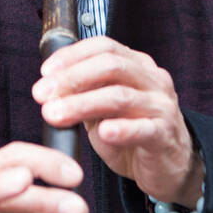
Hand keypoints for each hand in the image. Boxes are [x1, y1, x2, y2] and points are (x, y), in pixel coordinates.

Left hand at [32, 37, 203, 206]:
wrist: (170, 166)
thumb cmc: (133, 134)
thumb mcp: (105, 110)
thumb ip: (84, 95)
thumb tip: (48, 89)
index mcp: (138, 65)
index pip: (104, 47)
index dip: (72, 56)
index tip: (45, 73)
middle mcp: (152, 79)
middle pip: (110, 66)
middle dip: (71, 78)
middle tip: (41, 94)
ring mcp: (161, 105)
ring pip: (120, 96)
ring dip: (82, 104)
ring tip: (54, 114)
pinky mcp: (165, 134)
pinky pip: (143, 128)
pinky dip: (122, 129)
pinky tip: (103, 132)